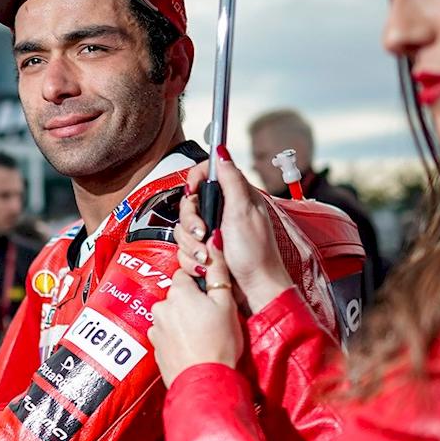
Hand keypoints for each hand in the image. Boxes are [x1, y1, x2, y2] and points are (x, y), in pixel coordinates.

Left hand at [150, 240, 244, 383]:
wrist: (206, 381)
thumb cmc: (220, 344)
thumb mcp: (226, 303)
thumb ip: (218, 270)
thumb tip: (213, 239)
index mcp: (178, 292)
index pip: (186, 275)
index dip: (201, 286)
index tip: (212, 298)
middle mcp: (161, 307)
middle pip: (178, 296)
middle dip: (191, 304)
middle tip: (211, 320)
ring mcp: (155, 329)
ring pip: (171, 316)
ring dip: (183, 322)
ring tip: (203, 336)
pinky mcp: (155, 348)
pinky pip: (167, 335)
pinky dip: (178, 339)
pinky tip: (193, 347)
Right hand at [183, 153, 294, 309]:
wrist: (254, 290)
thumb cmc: (256, 254)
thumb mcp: (244, 212)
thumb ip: (231, 180)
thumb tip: (221, 151)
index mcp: (235, 195)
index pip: (206, 173)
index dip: (194, 180)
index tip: (192, 192)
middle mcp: (223, 210)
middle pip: (189, 203)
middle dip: (191, 221)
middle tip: (204, 232)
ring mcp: (212, 231)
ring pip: (183, 228)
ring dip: (192, 244)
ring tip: (209, 255)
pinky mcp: (204, 250)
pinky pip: (184, 248)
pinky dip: (192, 258)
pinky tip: (205, 265)